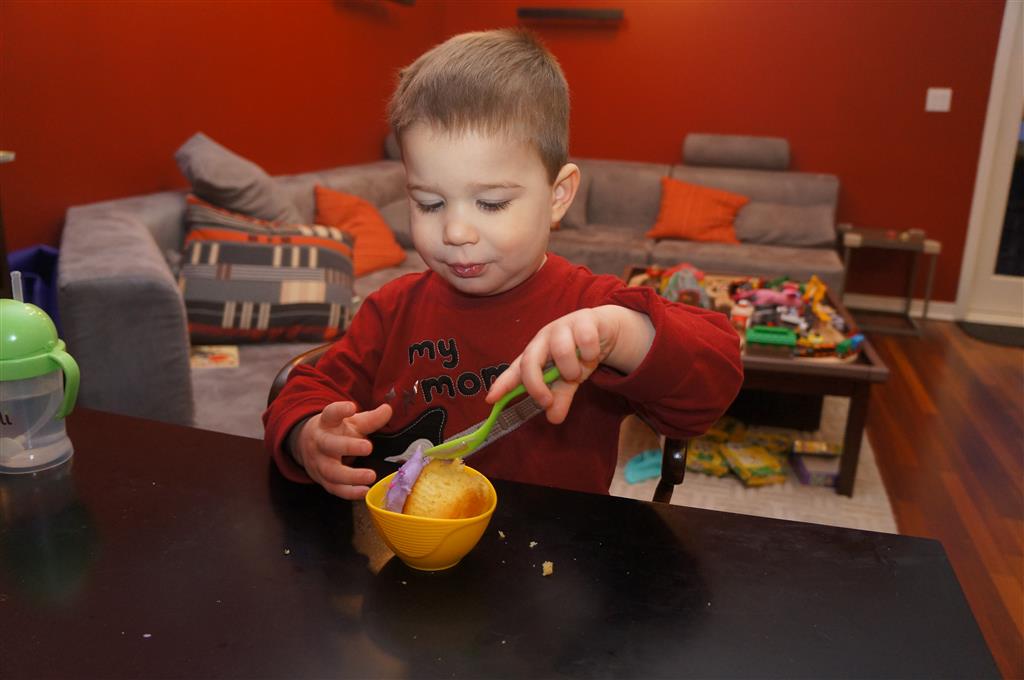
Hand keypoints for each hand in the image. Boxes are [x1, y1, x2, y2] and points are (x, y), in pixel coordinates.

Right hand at [290, 401, 391, 499]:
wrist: (307, 445)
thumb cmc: (336, 431)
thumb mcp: (351, 422)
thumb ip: (370, 419)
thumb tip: (388, 410)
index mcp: (326, 423)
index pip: (330, 414)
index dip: (339, 410)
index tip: (351, 407)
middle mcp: (319, 442)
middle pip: (329, 444)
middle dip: (347, 446)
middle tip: (368, 447)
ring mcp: (319, 463)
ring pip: (331, 471)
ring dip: (351, 476)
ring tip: (370, 475)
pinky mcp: (322, 480)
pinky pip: (335, 488)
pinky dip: (349, 492)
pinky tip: (365, 491)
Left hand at [485, 305, 652, 423]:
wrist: (605, 330)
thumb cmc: (578, 355)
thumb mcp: (568, 380)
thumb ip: (560, 397)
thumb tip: (554, 419)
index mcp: (536, 353)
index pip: (515, 369)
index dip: (502, 384)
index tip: (491, 399)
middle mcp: (544, 338)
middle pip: (530, 360)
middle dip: (536, 385)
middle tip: (547, 401)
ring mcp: (562, 326)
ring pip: (561, 351)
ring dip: (572, 369)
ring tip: (579, 371)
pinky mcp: (584, 319)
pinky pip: (586, 341)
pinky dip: (591, 354)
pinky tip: (593, 354)